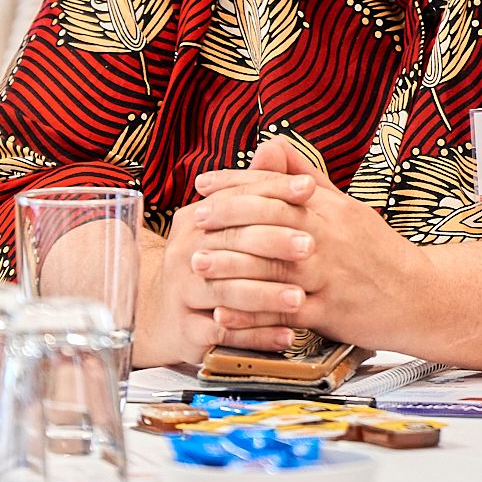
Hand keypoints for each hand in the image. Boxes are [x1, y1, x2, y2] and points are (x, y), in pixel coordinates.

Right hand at [135, 171, 318, 364]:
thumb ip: (255, 190)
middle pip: (231, 244)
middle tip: (311, 247)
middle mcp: (183, 252)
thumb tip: (277, 146)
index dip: (273, 190)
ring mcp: (182, 292)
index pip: (235, 198)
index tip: (309, 189)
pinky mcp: (187, 330)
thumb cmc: (212, 262)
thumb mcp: (228, 224)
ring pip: (228, 292)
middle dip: (273, 244)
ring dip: (267, 295)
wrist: (170, 314)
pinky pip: (226, 334)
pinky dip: (258, 335)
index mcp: (195, 219)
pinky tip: (288, 335)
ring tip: (302, 298)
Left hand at [190, 138, 428, 350]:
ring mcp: (330, 275)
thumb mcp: (345, 207)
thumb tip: (270, 147)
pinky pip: (284, 312)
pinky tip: (223, 311)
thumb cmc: (377, 252)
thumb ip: (305, 178)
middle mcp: (329, 237)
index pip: (276, 186)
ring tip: (198, 264)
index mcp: (330, 208)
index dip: (236, 182)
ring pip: (273, 266)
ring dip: (231, 265)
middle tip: (195, 220)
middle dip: (228, 218)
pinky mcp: (332, 312)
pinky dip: (251, 313)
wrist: (422, 296)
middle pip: (271, 220)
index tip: (204, 184)